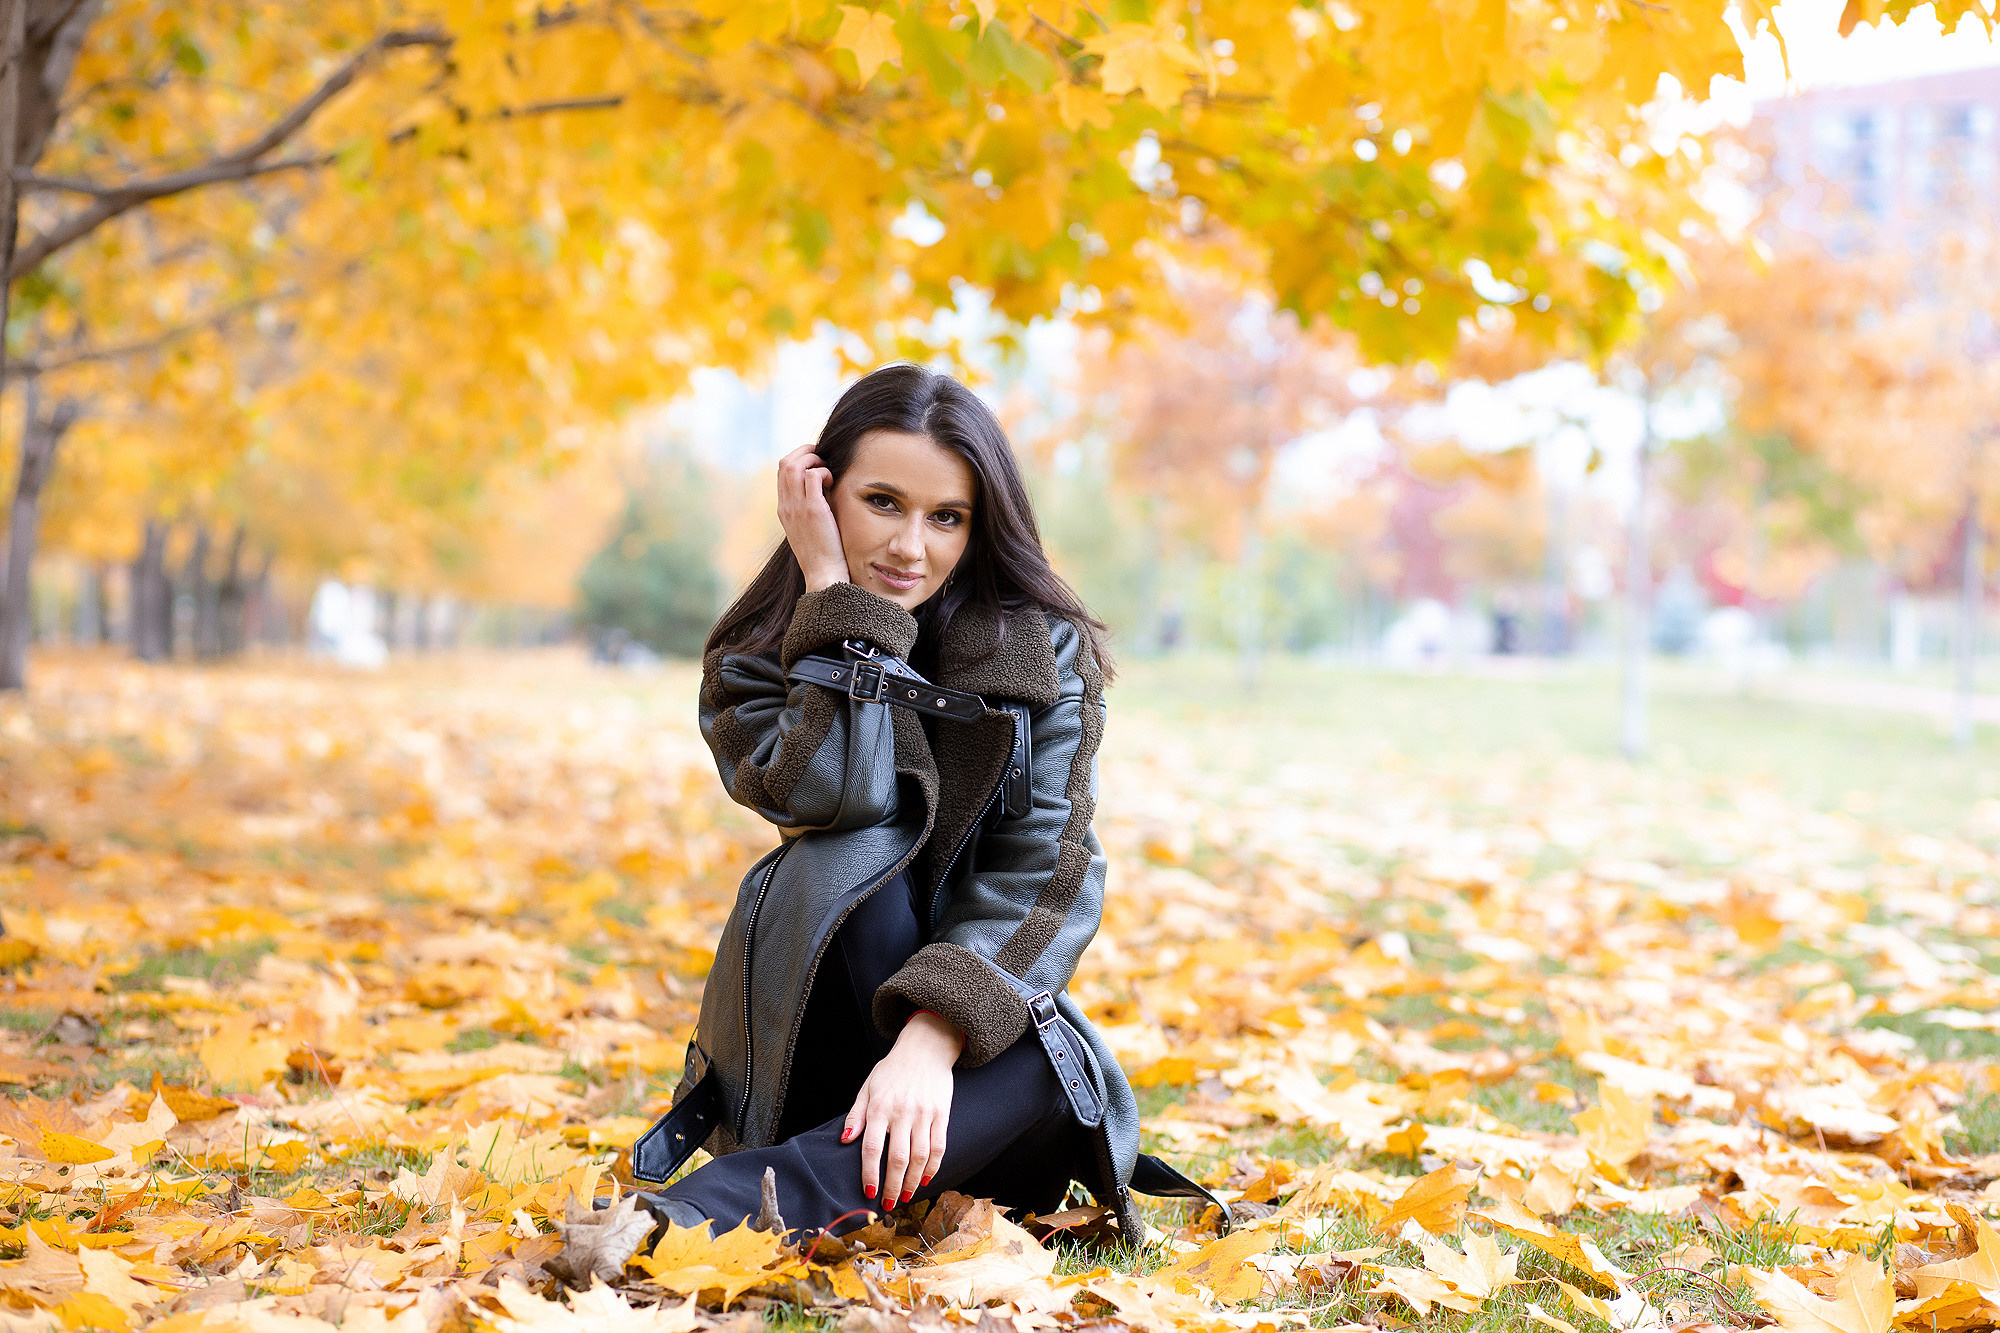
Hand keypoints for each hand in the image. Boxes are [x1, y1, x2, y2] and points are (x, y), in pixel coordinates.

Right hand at [776, 442, 846, 591]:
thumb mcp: (809, 529)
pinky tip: (832, 483)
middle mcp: (786, 506)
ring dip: (813, 460)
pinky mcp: (813, 510)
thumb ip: (810, 509)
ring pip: (795, 465)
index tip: (815, 462)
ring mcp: (797, 507)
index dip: (798, 459)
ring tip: (827, 470)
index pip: (781, 472)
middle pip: (784, 463)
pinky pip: (812, 476)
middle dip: (804, 453)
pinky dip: (823, 472)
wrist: (823, 574)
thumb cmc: (823, 554)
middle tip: (822, 458)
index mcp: (783, 509)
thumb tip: (823, 489)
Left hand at [842, 1011, 962, 1207]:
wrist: (925, 1049)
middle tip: (889, 1203)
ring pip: (920, 1156)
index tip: (868, 1192)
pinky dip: (933, 1166)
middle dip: (893, 1186)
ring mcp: (924, 1113)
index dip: (870, 1173)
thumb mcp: (868, 1087)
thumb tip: (844, 1141)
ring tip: (907, 1196)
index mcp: (880, 1107)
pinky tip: (926, 1179)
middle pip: (898, 1158)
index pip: (872, 1148)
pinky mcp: (942, 1113)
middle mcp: (903, 1112)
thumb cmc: (892, 1070)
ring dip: (913, 1181)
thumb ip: (856, 1115)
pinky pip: (939, 1146)